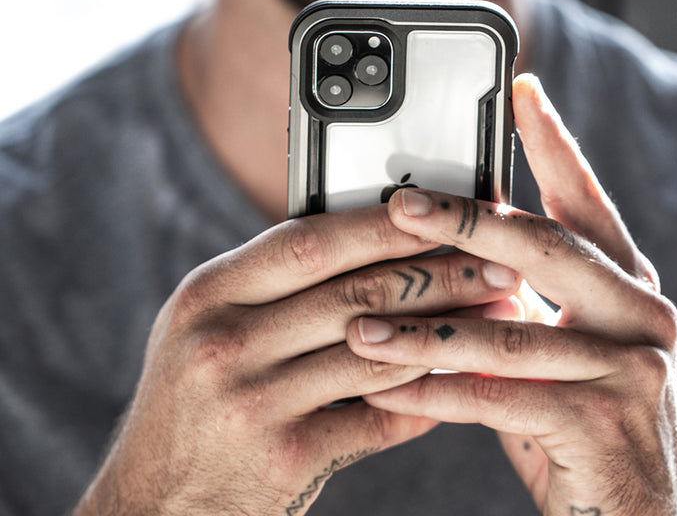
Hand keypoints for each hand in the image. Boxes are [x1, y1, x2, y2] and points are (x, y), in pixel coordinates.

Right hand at [73, 206, 520, 515]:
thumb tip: (366, 237)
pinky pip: (379, 416)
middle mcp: (226, 343)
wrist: (154, 506)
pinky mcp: (287, 458)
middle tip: (498, 259)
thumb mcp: (206, 326)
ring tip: (501, 309)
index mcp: (209, 294)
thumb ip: (272, 281)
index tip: (441, 212)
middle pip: (355, 291)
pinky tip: (465, 374)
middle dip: (439, 271)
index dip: (383, 224)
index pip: (310, 241)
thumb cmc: (190, 401)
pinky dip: (427, 393)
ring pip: (379, 350)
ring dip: (450, 327)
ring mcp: (256, 403)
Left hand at [347, 74, 676, 515]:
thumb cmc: (572, 416)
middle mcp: (639, 311)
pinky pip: (498, 396)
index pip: (583, 198)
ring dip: (422, 328)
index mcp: (624, 281)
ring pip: (507, 328)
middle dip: (464, 221)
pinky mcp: (605, 421)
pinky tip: (389, 387)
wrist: (627, 515)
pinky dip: (436, 391)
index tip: (520, 88)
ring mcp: (632, 365)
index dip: (552, 140)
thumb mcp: (549, 343)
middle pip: (542, 246)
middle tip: (399, 204)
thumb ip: (513, 293)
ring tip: (356, 324)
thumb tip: (439, 244)